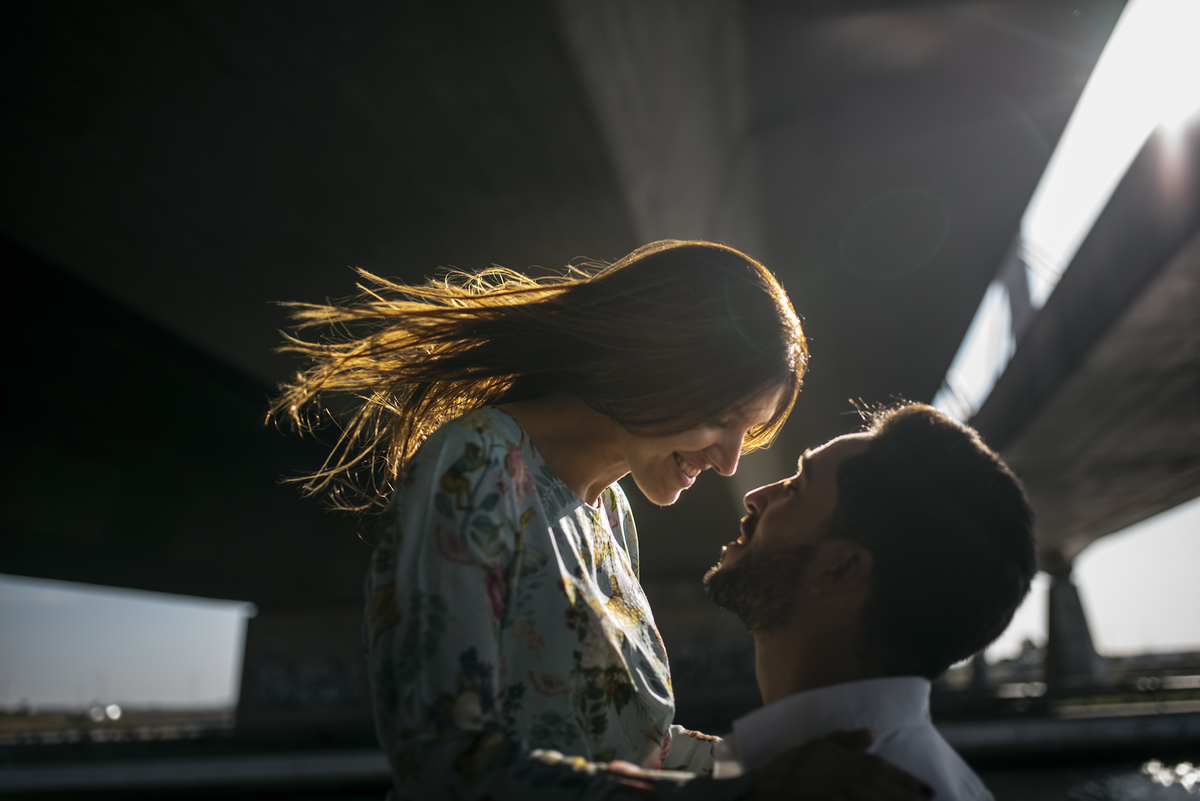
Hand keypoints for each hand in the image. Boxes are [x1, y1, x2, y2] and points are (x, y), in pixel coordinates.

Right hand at [748, 730, 933, 799]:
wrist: (765, 790)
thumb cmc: (789, 767)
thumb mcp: (816, 745)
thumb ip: (844, 740)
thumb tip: (871, 735)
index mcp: (845, 760)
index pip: (883, 770)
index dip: (907, 780)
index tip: (927, 790)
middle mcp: (847, 777)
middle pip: (885, 789)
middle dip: (909, 797)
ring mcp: (840, 796)